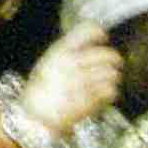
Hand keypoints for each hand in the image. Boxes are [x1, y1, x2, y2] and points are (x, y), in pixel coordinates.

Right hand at [18, 21, 123, 137]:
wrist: (33, 117)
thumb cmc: (39, 89)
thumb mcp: (47, 62)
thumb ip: (67, 52)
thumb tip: (89, 43)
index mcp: (60, 51)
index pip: (88, 30)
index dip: (99, 33)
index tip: (103, 38)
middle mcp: (73, 64)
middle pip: (108, 54)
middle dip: (114, 59)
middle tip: (113, 64)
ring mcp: (82, 82)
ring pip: (113, 73)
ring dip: (112, 77)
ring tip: (106, 80)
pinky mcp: (89, 100)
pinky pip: (111, 91)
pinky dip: (110, 92)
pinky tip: (103, 94)